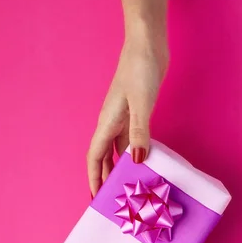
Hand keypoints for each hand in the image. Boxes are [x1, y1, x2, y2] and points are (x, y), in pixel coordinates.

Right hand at [87, 33, 168, 196]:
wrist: (147, 44)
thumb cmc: (141, 69)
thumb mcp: (141, 103)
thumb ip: (139, 132)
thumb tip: (136, 160)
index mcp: (107, 122)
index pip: (95, 157)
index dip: (94, 178)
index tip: (96, 198)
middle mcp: (111, 122)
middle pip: (104, 157)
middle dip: (105, 178)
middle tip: (111, 199)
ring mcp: (123, 117)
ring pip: (116, 150)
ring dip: (118, 168)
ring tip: (125, 186)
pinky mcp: (135, 112)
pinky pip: (130, 140)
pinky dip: (132, 153)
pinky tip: (141, 162)